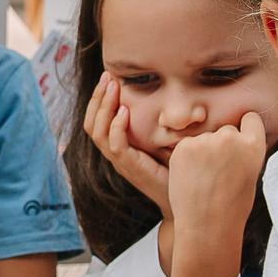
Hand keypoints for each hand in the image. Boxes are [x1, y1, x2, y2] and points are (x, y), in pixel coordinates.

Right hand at [84, 75, 172, 217]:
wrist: (186, 200)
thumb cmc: (177, 170)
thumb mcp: (164, 141)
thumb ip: (157, 123)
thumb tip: (164, 94)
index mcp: (119, 147)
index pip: (96, 121)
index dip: (99, 99)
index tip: (109, 77)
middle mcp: (115, 154)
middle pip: (91, 124)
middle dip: (98, 98)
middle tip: (108, 76)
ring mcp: (121, 162)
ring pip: (98, 132)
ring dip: (104, 107)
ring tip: (113, 87)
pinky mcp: (130, 168)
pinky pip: (115, 145)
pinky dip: (117, 127)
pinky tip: (124, 111)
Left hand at [164, 112, 267, 276]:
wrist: (207, 226)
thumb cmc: (232, 208)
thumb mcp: (250, 175)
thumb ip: (244, 152)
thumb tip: (233, 138)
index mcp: (253, 146)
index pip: (250, 119)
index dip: (245, 128)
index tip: (240, 138)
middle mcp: (230, 138)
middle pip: (226, 130)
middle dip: (222, 144)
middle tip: (219, 171)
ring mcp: (206, 141)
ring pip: (205, 138)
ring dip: (203, 151)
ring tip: (204, 179)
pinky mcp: (184, 147)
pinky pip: (188, 145)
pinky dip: (187, 157)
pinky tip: (191, 177)